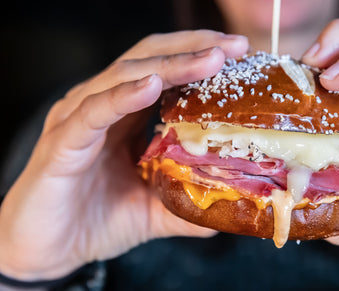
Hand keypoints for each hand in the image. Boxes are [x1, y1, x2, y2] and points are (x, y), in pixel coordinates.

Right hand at [0, 30, 248, 279]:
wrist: (48, 251)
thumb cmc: (97, 221)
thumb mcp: (155, 210)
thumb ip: (190, 203)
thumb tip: (232, 205)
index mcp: (126, 115)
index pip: (164, 70)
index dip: (200, 56)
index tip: (240, 53)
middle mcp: (102, 107)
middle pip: (150, 60)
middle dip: (195, 48)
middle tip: (234, 46)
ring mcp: (80, 119)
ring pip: (125, 76)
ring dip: (172, 65)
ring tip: (211, 60)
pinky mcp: (62, 143)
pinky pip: (94, 112)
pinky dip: (123, 96)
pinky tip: (152, 86)